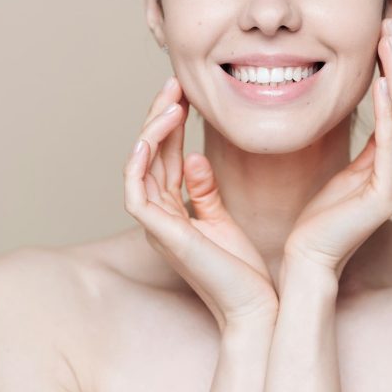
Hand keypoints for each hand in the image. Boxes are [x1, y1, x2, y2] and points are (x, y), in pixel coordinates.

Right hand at [124, 76, 278, 329]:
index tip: (186, 93)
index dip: (171, 123)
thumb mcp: (224, 219)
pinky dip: (138, 162)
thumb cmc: (243, 272)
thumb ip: (205, 190)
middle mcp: (159, 216)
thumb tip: (196, 157)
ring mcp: (156, 225)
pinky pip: (136, 192)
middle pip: (149, 155)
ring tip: (171, 101)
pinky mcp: (161, 234)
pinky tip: (152, 135)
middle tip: (175, 84)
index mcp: (173, 211)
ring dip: (152, 130)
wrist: (255, 307)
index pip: (165, 156)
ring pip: (139, 167)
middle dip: (159, 116)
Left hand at [283, 18, 391, 278]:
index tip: (381, 31)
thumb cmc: (313, 217)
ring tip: (388, 39)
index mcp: (390, 163)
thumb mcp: (335, 167)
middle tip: (389, 21)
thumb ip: (351, 141)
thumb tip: (344, 107)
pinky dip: (389, 109)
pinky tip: (383, 80)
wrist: (306, 259)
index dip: (390, 66)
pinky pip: (390, 141)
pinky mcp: (388, 193)